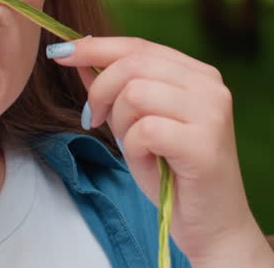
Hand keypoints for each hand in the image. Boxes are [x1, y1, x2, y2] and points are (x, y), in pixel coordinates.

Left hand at [48, 37, 273, 267]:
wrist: (213, 226)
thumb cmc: (174, 176)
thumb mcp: (137, 125)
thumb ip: (114, 90)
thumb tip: (78, 54)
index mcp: (198, 74)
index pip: (138, 46)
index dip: (95, 48)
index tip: (60, 52)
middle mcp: (210, 86)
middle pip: (132, 64)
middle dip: (100, 92)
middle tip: (94, 120)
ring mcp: (211, 112)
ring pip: (135, 94)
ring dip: (120, 125)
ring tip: (135, 147)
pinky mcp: (204, 143)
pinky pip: (144, 130)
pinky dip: (134, 149)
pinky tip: (149, 162)